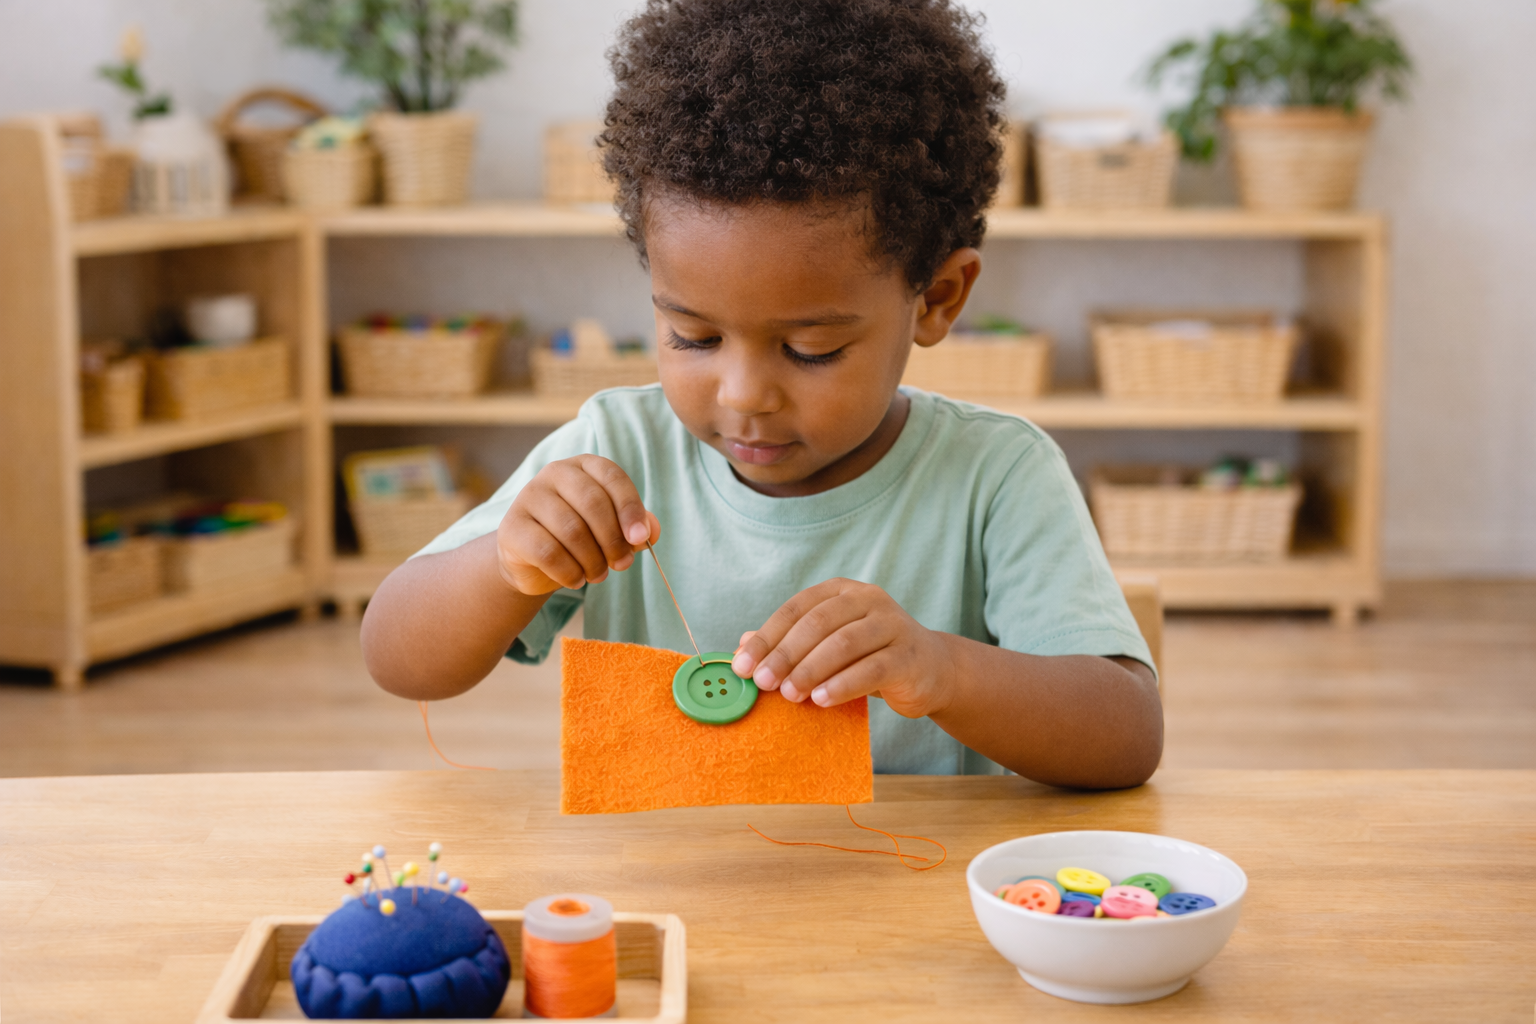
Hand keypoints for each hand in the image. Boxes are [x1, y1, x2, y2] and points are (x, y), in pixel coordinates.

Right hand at [495, 455, 658, 595]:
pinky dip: (569, 572)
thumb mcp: (612, 530)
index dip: (630, 508)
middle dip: (613, 540)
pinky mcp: (512, 527)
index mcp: (583, 466)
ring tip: (598, 574)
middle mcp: (554, 473)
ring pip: (572, 530)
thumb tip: (651, 531)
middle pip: (593, 503)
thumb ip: (635, 528)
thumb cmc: (579, 539)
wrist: (532, 562)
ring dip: (593, 561)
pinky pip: (548, 553)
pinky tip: (575, 580)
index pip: (612, 477)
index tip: (641, 538)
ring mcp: (529, 497)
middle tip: (622, 564)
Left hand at [729, 578, 950, 717]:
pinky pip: (872, 669)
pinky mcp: (909, 655)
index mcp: (842, 591)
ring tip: (789, 695)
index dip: (766, 637)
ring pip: (844, 644)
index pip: (796, 608)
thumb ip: (788, 644)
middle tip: (762, 682)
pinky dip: (843, 685)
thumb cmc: (870, 656)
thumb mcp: (828, 647)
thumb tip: (740, 647)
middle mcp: (869, 599)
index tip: (742, 666)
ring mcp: (892, 624)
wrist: (931, 670)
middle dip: (785, 654)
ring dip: (811, 670)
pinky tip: (821, 701)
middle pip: (818, 623)